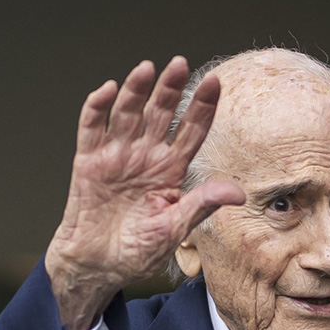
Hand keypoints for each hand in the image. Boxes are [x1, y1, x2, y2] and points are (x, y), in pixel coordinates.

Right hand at [45, 57, 244, 329]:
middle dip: (171, 89)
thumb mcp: (175, 229)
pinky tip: (109, 90)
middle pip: (161, 114)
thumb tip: (239, 193)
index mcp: (171, 170)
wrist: (98, 266)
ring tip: (147, 68)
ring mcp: (117, 156)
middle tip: (180, 64)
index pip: (192, 131)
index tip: (215, 82)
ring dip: (137, 91)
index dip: (202, 107)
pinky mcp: (89, 161)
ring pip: (128, 114)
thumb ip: (202, 204)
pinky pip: (92, 128)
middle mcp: (147, 156)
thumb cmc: (139, 251)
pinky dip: (98, 108)